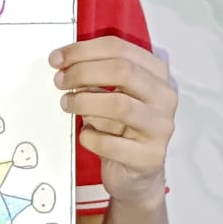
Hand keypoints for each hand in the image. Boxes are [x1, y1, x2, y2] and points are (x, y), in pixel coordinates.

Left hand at [49, 36, 176, 205]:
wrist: (136, 174)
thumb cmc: (122, 129)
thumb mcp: (114, 94)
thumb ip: (98, 73)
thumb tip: (63, 60)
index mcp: (156, 73)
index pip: (120, 49)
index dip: (84, 50)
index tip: (58, 58)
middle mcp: (164, 97)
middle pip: (122, 71)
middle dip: (83, 72)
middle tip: (60, 81)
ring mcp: (161, 127)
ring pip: (119, 105)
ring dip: (84, 102)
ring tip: (67, 104)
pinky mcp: (150, 156)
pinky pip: (111, 143)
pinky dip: (90, 137)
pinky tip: (86, 135)